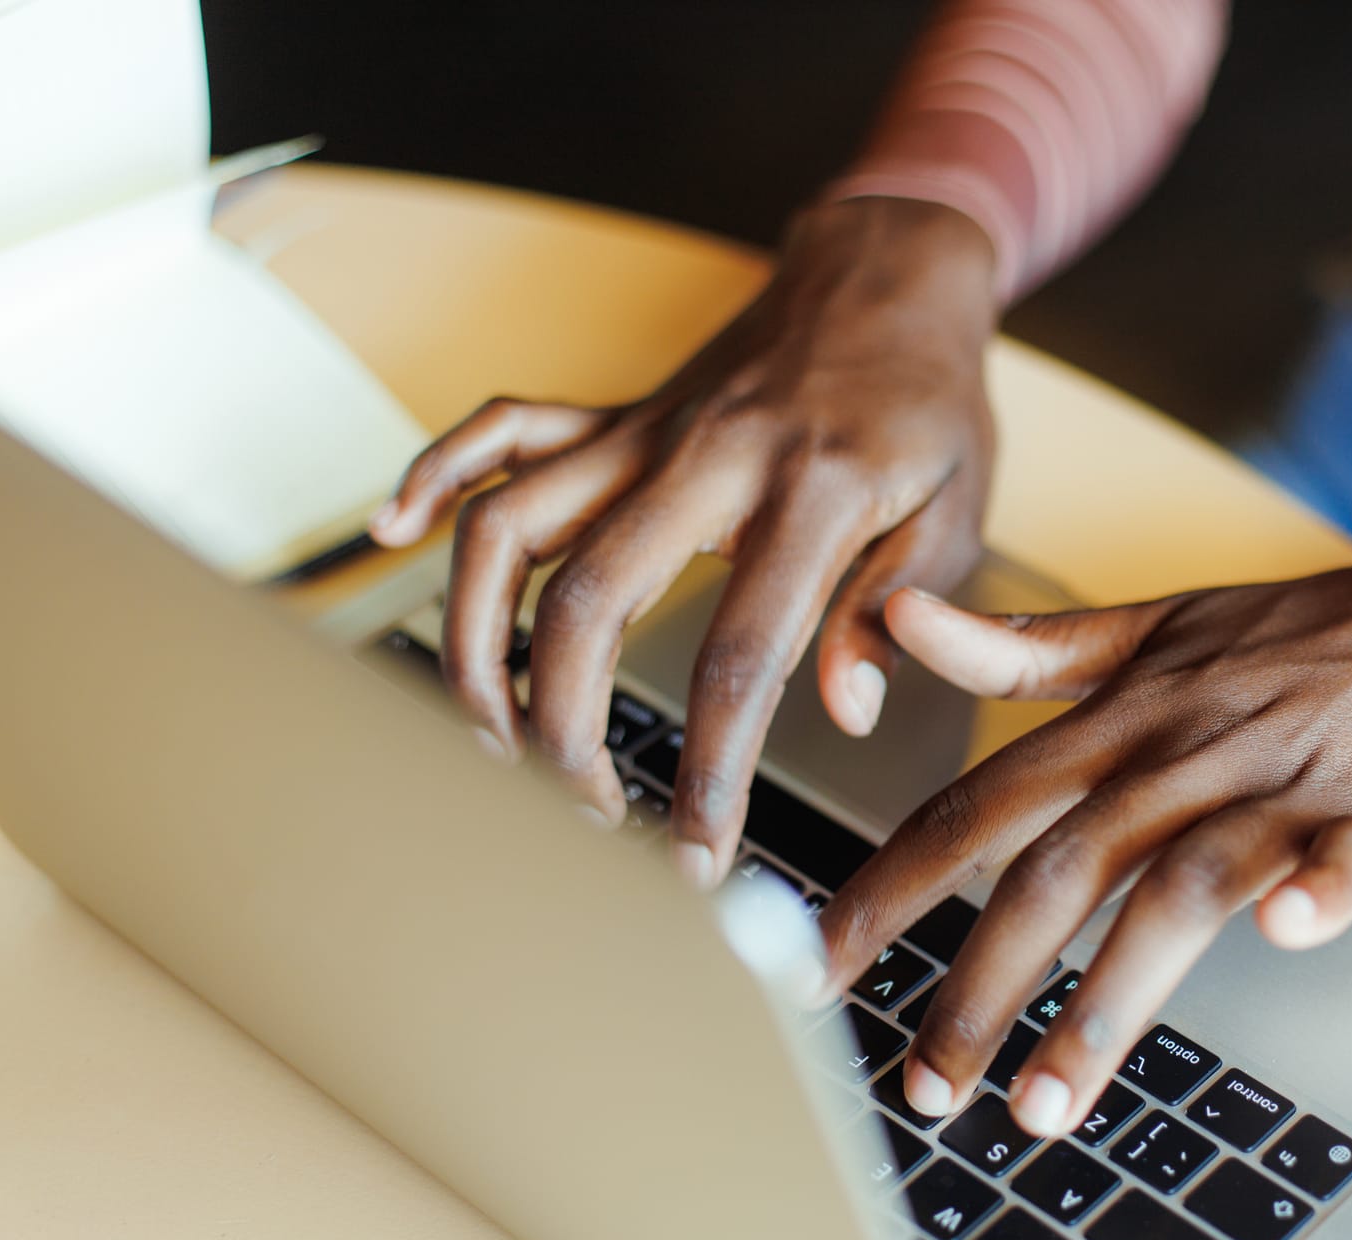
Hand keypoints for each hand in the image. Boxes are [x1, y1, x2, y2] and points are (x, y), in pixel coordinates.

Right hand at [367, 197, 999, 883]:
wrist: (889, 273)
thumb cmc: (927, 402)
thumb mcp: (955, 510)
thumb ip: (895, 610)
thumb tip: (849, 710)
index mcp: (812, 492)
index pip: (741, 655)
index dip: (708, 770)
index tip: (693, 854)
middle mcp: (708, 457)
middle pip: (585, 599)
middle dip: (560, 725)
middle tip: (579, 807)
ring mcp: (646, 431)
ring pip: (509, 521)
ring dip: (475, 636)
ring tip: (487, 731)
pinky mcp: (614, 414)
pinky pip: (501, 430)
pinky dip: (436, 475)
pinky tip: (395, 535)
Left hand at [819, 522, 1351, 1132]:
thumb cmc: (1302, 641)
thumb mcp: (1154, 626)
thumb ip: (1022, 649)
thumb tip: (899, 618)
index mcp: (1124, 714)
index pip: (981, 805)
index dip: (893, 887)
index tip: (820, 965)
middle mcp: (1189, 750)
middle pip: (1061, 870)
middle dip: (977, 986)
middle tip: (921, 1086)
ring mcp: (1288, 783)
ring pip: (1181, 890)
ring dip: (1106, 1004)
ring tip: (1042, 1108)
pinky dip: (1324, 893)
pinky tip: (1287, 936)